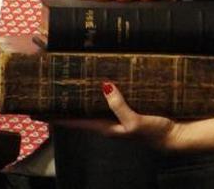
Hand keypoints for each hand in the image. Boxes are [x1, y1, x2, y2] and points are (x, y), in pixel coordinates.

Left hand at [60, 81, 180, 149]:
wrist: (176, 135)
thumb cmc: (154, 133)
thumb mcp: (135, 122)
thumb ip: (119, 106)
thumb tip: (104, 86)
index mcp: (105, 127)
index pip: (75, 121)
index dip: (57, 117)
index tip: (38, 111)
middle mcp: (107, 120)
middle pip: (81, 110)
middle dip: (65, 102)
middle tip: (48, 89)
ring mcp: (117, 114)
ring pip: (93, 102)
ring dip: (81, 94)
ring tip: (67, 80)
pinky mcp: (127, 107)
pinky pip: (109, 96)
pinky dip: (100, 88)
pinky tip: (98, 78)